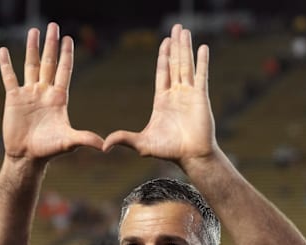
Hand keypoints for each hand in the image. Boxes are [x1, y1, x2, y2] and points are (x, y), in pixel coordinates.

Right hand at [0, 22, 102, 160]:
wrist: (27, 157)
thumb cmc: (49, 150)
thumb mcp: (68, 142)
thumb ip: (84, 139)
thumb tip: (103, 145)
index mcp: (58, 98)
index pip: (64, 70)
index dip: (66, 55)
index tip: (68, 39)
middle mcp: (44, 92)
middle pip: (48, 63)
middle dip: (51, 44)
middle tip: (54, 26)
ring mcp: (29, 94)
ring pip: (31, 65)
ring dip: (32, 48)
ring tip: (34, 31)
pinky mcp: (13, 98)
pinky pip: (9, 77)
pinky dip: (6, 65)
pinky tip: (3, 51)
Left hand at [103, 24, 216, 164]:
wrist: (191, 156)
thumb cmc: (169, 151)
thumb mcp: (142, 144)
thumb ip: (123, 139)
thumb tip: (103, 146)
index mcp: (162, 100)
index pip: (163, 72)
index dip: (163, 56)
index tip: (164, 42)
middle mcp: (177, 94)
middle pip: (175, 63)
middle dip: (175, 45)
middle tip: (176, 28)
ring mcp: (189, 94)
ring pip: (186, 64)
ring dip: (186, 47)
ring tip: (185, 31)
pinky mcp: (201, 97)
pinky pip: (201, 75)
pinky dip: (202, 61)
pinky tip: (203, 47)